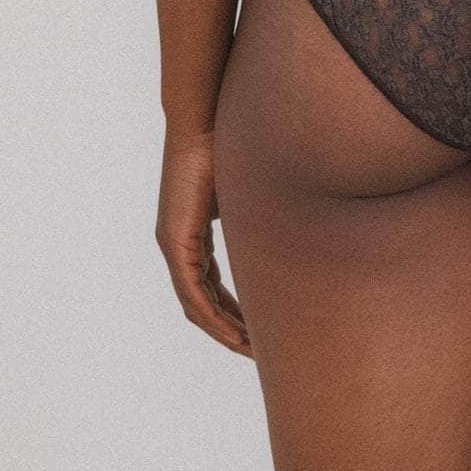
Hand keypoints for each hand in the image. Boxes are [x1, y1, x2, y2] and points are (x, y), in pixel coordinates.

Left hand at [154, 126, 250, 356]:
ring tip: (249, 349)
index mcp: (194, 233)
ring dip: (223, 329)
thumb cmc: (227, 143)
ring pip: (197, 304)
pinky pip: (193, 292)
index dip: (233, 310)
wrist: (203, 120)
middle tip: (256, 350)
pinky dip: (214, 316)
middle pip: (202, 302)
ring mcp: (174, 244)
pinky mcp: (175, 240)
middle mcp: (178, 244)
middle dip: (229, 328)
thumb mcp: (248, 192)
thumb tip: (297, 216)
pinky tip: (235, 331)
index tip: (258, 328)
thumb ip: (259, 213)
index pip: (212, 284)